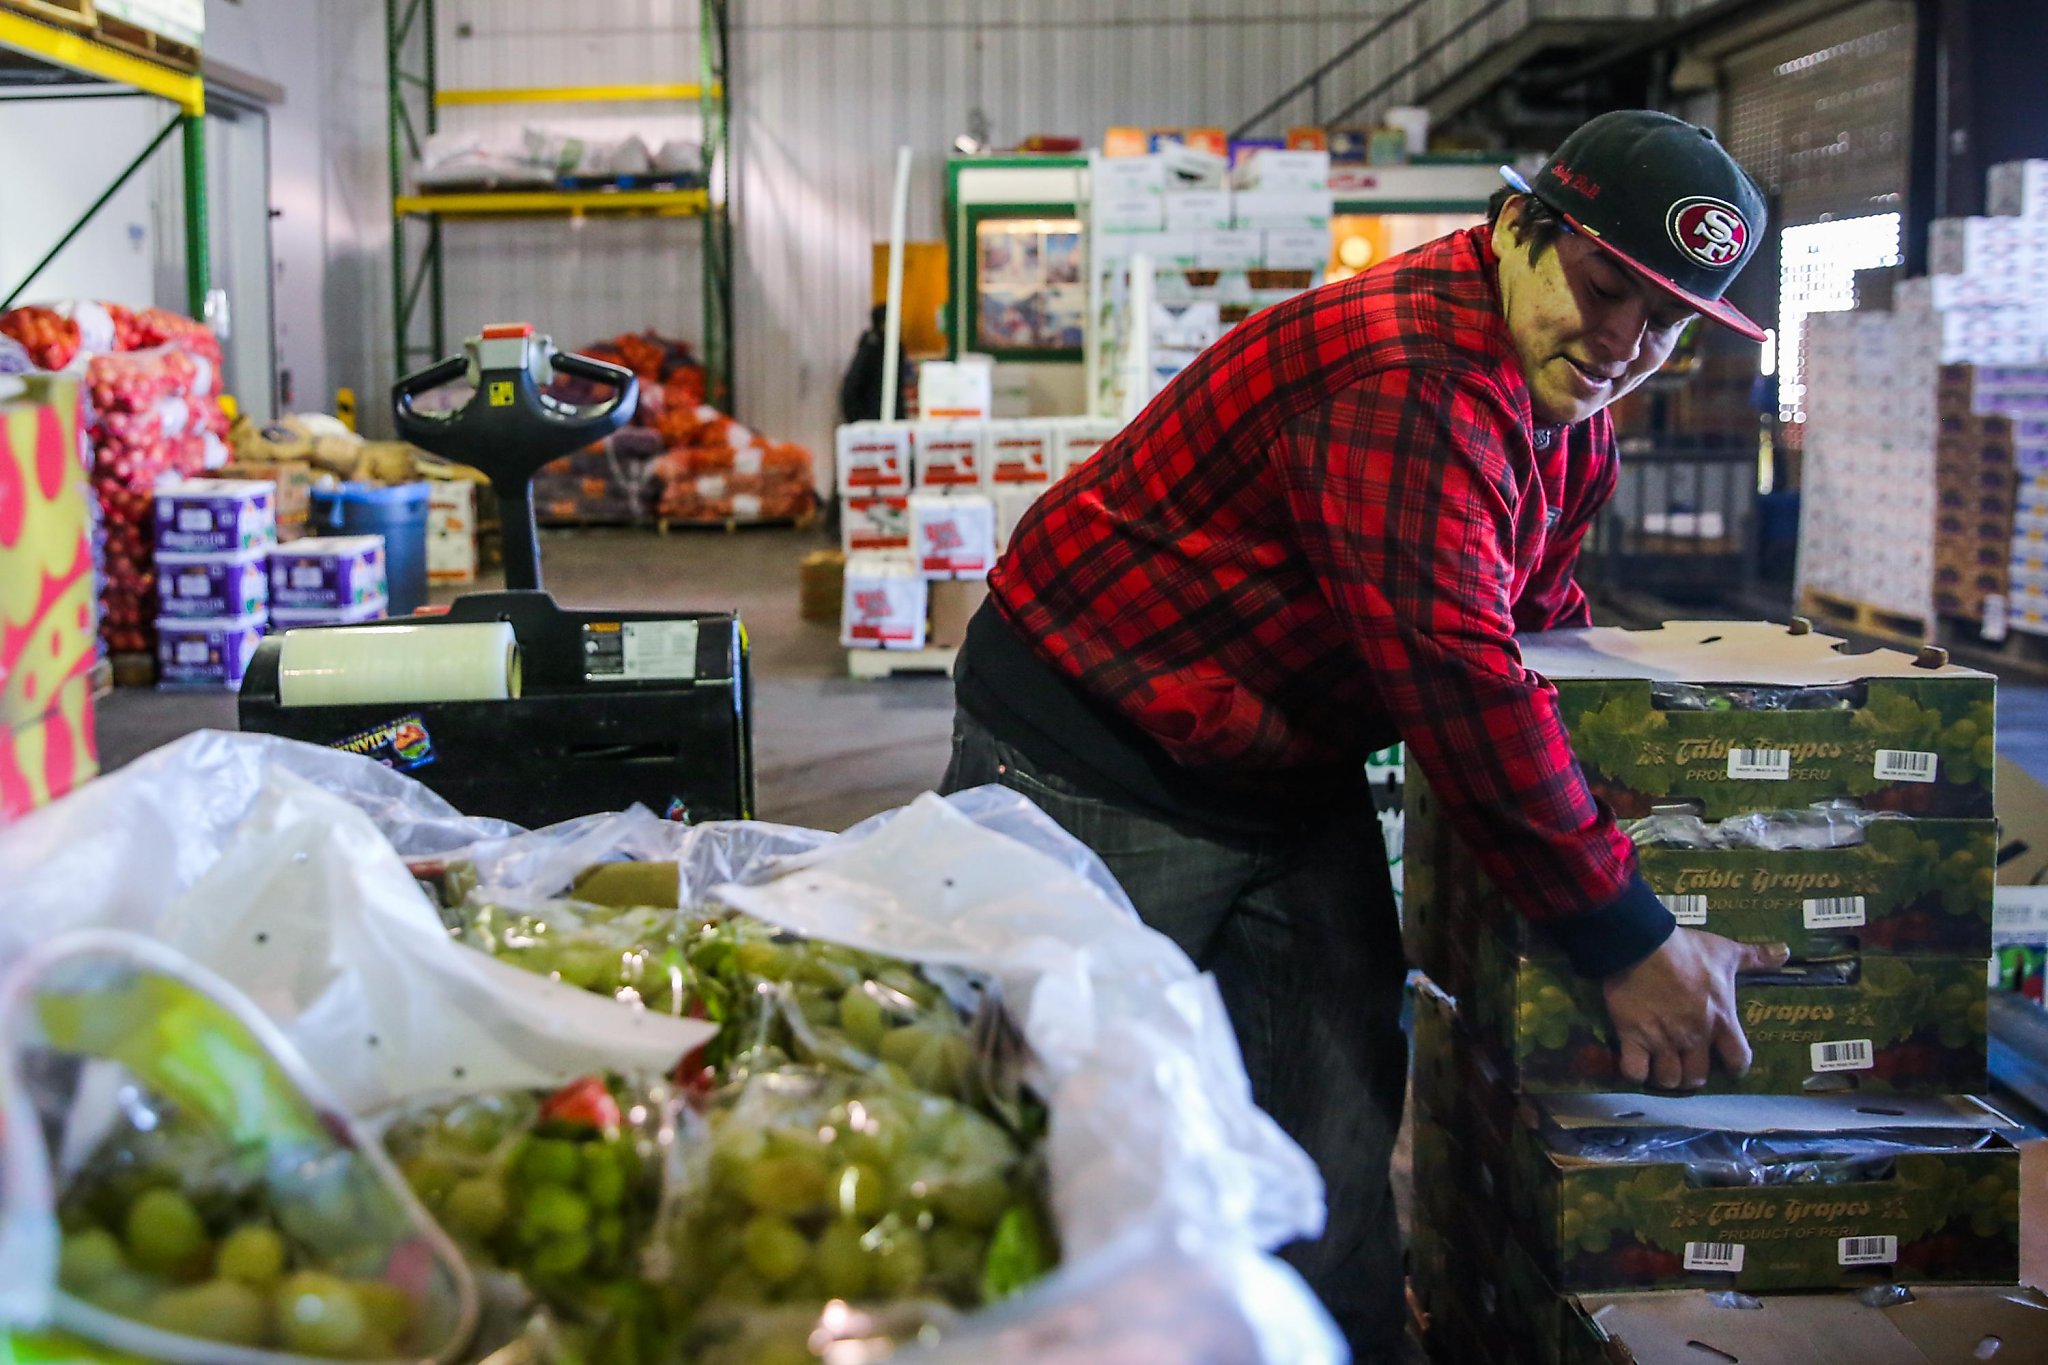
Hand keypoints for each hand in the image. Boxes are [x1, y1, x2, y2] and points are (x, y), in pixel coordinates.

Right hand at [1600, 928, 1788, 1089]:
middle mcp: (1694, 1037)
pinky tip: (1636, 1064)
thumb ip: (1757, 957)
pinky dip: (1635, 1073)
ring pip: (1668, 1079)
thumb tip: (1785, 952)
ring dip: (1666, 1077)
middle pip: (1697, 1077)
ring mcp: (1663, 1040)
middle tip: (1686, 1065)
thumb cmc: (1687, 950)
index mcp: (1721, 1020)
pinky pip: (1635, 1072)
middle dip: (1692, 1075)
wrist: (1641, 944)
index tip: (1729, 1067)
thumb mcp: (1726, 952)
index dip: (1735, 1067)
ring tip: (1661, 1068)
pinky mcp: (1633, 1037)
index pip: (1738, 1059)